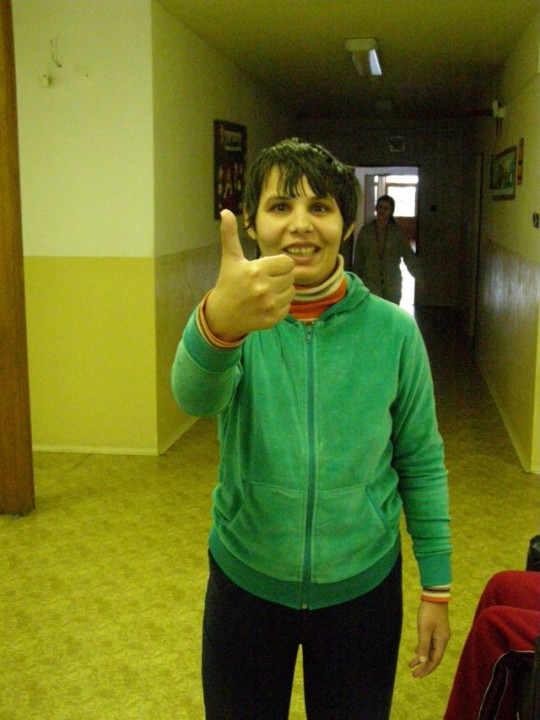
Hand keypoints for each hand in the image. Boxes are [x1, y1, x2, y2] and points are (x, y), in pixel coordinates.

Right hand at [205, 210, 295, 341]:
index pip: (287, 263)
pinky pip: (288, 307)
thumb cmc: (228, 283)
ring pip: (292, 292)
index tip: (268, 268)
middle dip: (281, 277)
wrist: (223, 315)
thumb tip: (225, 211)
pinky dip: (281, 305)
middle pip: (291, 277)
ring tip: (267, 291)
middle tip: (266, 280)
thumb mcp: (230, 259)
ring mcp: (269, 305)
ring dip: (283, 290)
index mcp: (255, 271)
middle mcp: (263, 288)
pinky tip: (267, 304)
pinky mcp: (272, 319)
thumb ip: (230, 235)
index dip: (280, 264)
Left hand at [408, 602, 449, 678]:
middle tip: (414, 675)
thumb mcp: (424, 629)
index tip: (418, 676)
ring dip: (422, 658)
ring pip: (431, 650)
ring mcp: (440, 634)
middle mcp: (443, 639)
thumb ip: (424, 645)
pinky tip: (417, 652)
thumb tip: (423, 661)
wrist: (434, 596)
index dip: (427, 669)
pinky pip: (430, 643)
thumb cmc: (429, 612)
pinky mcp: (436, 629)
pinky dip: (423, 649)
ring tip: (412, 665)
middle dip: (424, 666)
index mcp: (442, 641)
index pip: (435, 660)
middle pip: (434, 657)